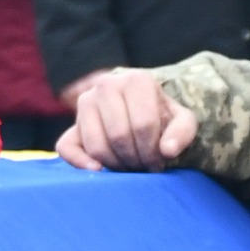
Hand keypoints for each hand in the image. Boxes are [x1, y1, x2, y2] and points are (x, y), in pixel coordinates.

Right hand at [56, 70, 196, 171]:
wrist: (139, 109)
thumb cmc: (162, 116)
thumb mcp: (182, 120)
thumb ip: (182, 132)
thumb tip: (167, 150)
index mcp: (136, 80)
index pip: (143, 125)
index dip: (153, 151)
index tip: (160, 161)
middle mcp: (106, 85)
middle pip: (119, 136)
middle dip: (136, 160)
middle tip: (145, 167)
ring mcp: (85, 102)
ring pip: (97, 146)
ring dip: (117, 165)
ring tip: (131, 167)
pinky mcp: (71, 125)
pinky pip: (67, 148)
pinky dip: (80, 162)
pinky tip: (98, 170)